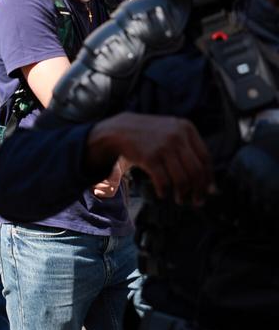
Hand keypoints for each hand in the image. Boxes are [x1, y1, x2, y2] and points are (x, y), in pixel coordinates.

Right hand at [88, 113, 211, 205]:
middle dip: (198, 190)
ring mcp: (163, 146)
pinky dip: (164, 191)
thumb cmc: (150, 136)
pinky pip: (164, 181)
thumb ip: (190, 152)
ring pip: (182, 179)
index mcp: (186, 128)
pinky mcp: (149, 157)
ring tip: (179, 199)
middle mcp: (177, 136)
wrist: (119, 130)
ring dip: (183, 194)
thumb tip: (211, 187)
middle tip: (196, 201)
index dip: (208, 178)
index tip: (208, 191)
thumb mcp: (172, 133)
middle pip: (196, 171)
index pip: (205, 159)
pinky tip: (162, 194)